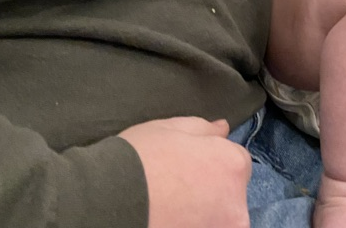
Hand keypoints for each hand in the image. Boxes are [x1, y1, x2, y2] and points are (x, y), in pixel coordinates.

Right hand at [119, 116, 250, 227]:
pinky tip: (168, 222)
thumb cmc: (141, 158)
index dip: (213, 163)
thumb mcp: (172, 128)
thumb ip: (204, 129)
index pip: (237, 164)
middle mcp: (237, 205)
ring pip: (219, 221)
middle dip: (212, 193)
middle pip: (231, 197)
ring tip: (171, 211)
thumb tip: (223, 129)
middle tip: (178, 192)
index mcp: (233, 167)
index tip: (190, 168)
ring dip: (202, 217)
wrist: (108, 201)